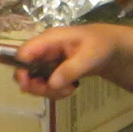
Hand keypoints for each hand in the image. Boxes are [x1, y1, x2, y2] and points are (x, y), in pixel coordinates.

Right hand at [14, 24, 129, 97]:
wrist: (110, 47)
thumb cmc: (101, 45)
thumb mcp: (90, 56)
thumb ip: (71, 69)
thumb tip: (51, 83)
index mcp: (49, 40)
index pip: (24, 52)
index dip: (22, 68)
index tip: (33, 82)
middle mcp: (43, 51)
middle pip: (24, 71)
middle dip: (35, 85)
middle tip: (52, 90)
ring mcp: (46, 62)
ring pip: (33, 82)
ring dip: (49, 91)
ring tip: (69, 89)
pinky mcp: (52, 72)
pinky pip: (46, 86)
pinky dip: (56, 92)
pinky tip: (71, 89)